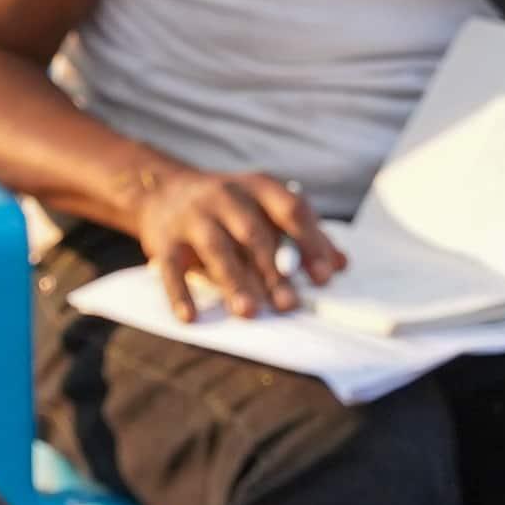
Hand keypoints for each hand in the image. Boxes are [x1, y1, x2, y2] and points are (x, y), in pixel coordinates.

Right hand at [132, 163, 338, 319]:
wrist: (162, 191)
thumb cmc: (228, 207)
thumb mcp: (264, 208)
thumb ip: (301, 234)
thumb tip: (341, 264)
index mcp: (257, 187)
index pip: (290, 211)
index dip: (309, 242)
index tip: (324, 276)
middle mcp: (225, 195)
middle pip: (253, 233)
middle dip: (273, 270)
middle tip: (289, 305)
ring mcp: (192, 215)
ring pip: (216, 249)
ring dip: (233, 281)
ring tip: (249, 311)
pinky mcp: (162, 239)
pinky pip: (170, 268)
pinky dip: (179, 293)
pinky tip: (190, 316)